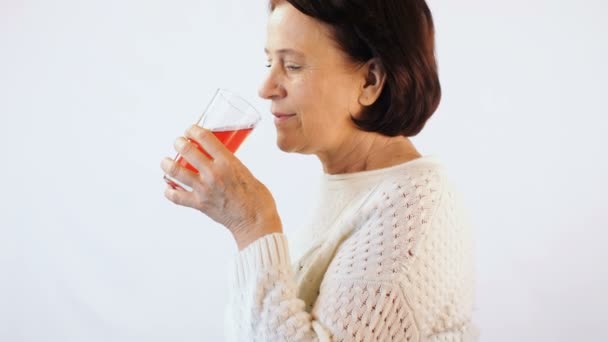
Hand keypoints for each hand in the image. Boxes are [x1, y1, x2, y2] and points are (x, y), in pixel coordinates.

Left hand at [161, 125, 281, 249]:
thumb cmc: (257, 198)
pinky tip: (169, 188)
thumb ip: (230, 165)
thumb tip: (219, 160)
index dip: (193, 130)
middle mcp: (213, 173)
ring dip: (167, 164)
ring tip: (166, 162)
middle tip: (179, 142)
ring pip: (175, 171)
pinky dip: (170, 191)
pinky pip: (176, 197)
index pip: (205, 138)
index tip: (191, 130)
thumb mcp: (245, 172)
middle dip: (179, 143)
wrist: (255, 222)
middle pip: (187, 150)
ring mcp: (204, 189)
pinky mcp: (199, 204)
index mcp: (227, 163)